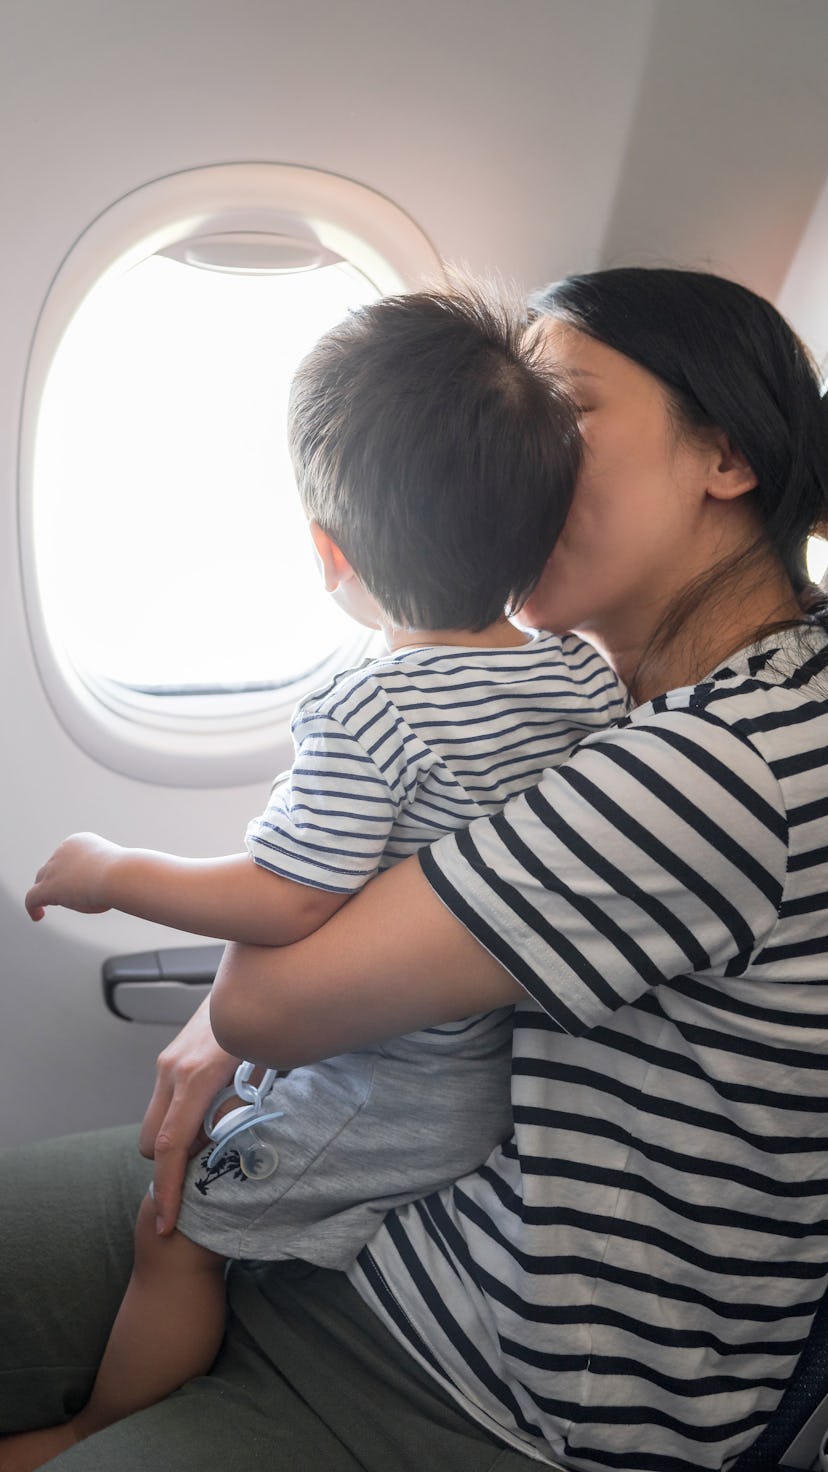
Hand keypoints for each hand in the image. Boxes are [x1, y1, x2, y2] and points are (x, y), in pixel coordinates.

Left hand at [25, 832, 122, 919]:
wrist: (121, 875)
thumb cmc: (125, 876)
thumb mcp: (113, 870)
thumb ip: (102, 876)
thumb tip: (97, 890)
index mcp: (78, 841)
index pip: (65, 856)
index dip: (68, 871)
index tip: (77, 883)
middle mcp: (62, 851)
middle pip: (51, 868)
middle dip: (55, 880)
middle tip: (65, 895)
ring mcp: (54, 868)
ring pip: (42, 881)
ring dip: (46, 893)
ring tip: (48, 906)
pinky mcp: (48, 887)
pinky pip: (32, 898)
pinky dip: (32, 907)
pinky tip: (38, 916)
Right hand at [138, 994, 238, 1234]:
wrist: (254, 977)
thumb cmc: (266, 1022)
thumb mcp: (261, 1068)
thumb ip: (240, 1107)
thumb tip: (228, 1143)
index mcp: (195, 1078)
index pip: (172, 1147)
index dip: (168, 1190)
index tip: (167, 1224)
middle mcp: (172, 1071)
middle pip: (152, 1144)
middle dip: (172, 1165)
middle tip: (211, 1164)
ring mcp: (168, 1063)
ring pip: (157, 1124)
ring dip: (179, 1140)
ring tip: (218, 1134)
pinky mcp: (170, 1058)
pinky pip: (165, 1104)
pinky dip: (181, 1119)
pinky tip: (212, 1111)